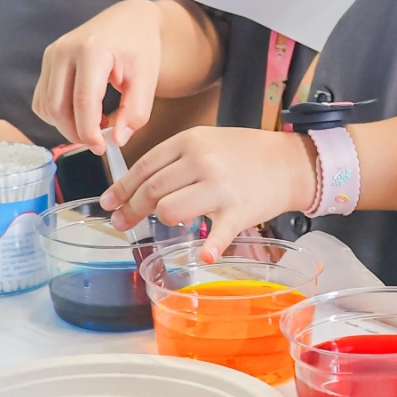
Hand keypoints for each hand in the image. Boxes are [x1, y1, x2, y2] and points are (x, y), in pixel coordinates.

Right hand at [33, 0, 163, 151]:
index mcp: (92, 50)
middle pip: (57, 107)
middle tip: (98, 141)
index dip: (89, 132)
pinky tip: (82, 112)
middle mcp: (65, 50)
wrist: (128, 19)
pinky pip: (43, 99)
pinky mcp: (48, 60)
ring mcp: (52, 54)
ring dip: (66, 125)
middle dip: (75, 133)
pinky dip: (58, 114)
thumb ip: (136, 112)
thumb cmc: (141, 47)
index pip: (82, 101)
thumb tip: (117, 141)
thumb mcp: (148, 78)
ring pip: (46, 106)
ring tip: (94, 123)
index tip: (102, 148)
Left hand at [101, 126, 313, 261]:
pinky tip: (203, 256)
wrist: (289, 161)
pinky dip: (210, 247)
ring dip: (163, 220)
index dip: (121, 188)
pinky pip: (218, 233)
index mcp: (190, 141)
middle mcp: (201, 162)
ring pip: (171, 210)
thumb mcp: (206, 140)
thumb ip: (175, 159)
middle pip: (152, 191)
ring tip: (168, 223)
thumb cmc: (245, 152)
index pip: (144, 166)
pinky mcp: (239, 211)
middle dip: (131, 210)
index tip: (108, 203)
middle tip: (121, 223)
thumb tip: (139, 185)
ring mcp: (220, 187)